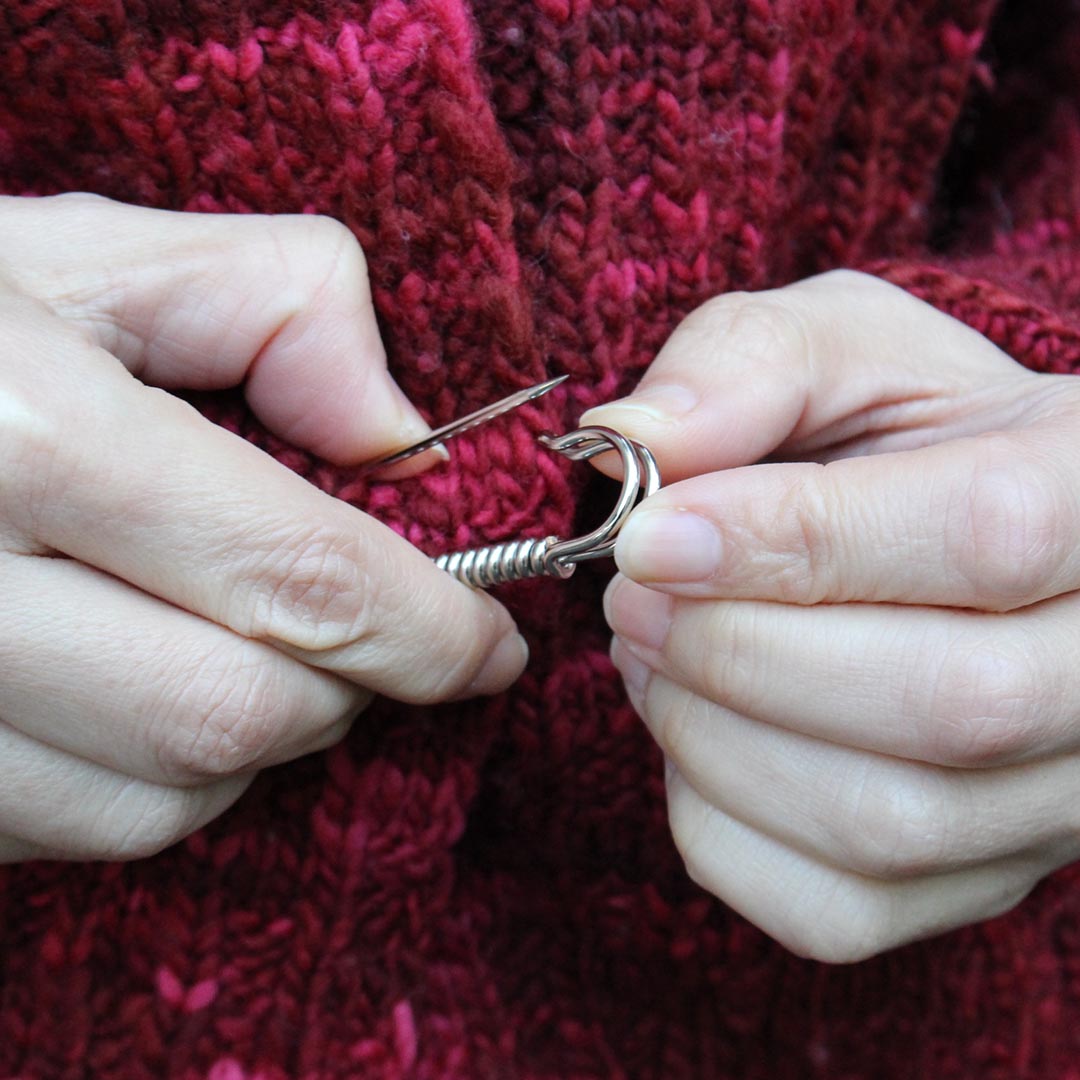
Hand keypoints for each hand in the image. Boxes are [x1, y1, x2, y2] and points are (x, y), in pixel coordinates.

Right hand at [0, 193, 525, 862]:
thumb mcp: (88, 258)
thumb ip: (272, 304)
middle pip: (237, 712)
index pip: (296, 578)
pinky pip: (74, 828)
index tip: (490, 638)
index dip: (430, 626)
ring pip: (159, 798)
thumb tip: (401, 434)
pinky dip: (162, 778)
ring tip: (268, 651)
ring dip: (262, 738)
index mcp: (19, 434)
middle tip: (387, 640)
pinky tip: (162, 690)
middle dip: (355, 687)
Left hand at [584, 269, 1079, 961]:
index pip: (989, 535)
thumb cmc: (899, 434)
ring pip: (886, 824)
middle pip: (945, 704)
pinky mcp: (978, 882)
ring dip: (712, 737)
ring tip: (654, 652)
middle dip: (737, 651)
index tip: (651, 536)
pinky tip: (699, 732)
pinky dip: (718, 823)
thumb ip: (745, 364)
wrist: (957, 533)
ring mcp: (1060, 799)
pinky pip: (834, 910)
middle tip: (631, 597)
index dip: (796, 541)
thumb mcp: (840, 349)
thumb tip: (630, 445)